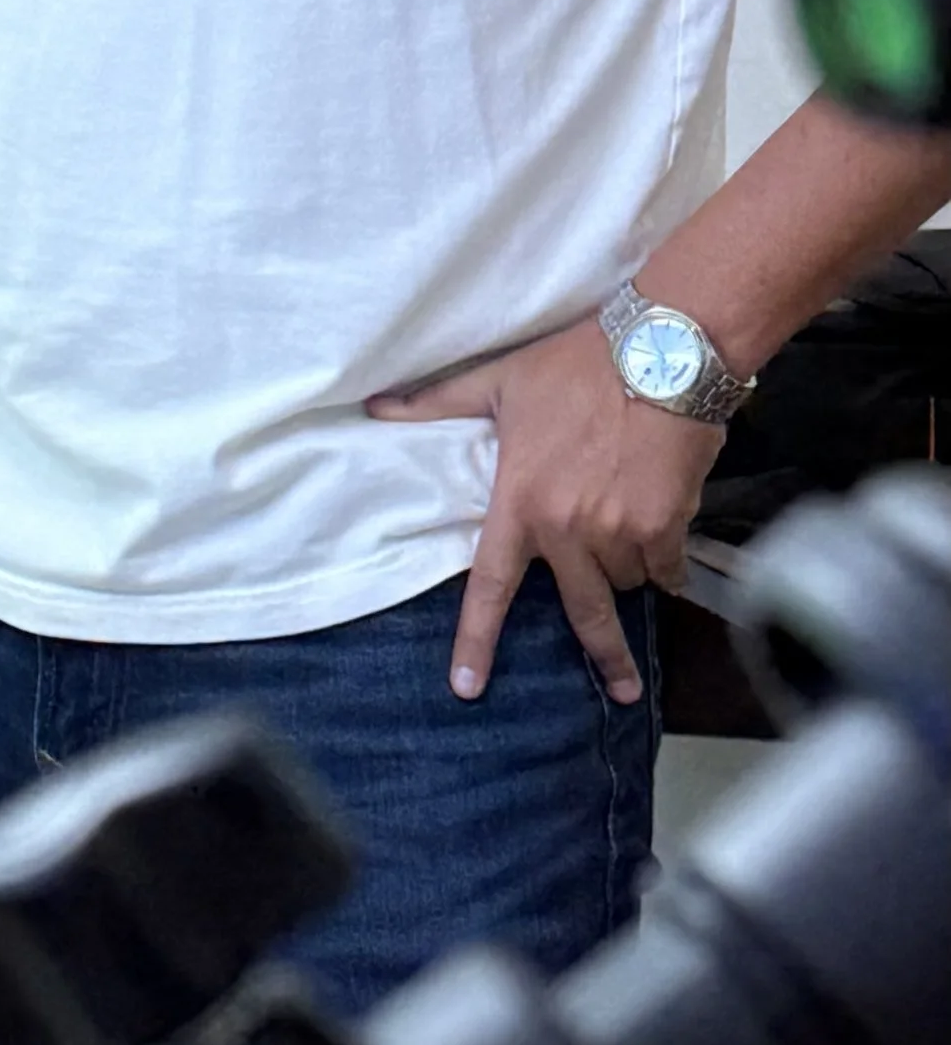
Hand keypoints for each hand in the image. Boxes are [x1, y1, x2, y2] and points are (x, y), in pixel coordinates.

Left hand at [368, 317, 715, 700]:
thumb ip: (438, 403)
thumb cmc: (576, 366)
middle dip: (606, 658)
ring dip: (629, 568)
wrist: (662, 351)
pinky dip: (667, 560)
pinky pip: (667, 565)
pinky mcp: (668, 523)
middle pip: (585, 612)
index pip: (491, 586)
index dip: (477, 641)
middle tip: (623, 693)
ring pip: (627, 579)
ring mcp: (621, 532)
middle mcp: (569, 531)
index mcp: (520, 505)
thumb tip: (377, 407)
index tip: (468, 688)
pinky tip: (667, 539)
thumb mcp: (500, 382)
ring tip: (628, 524)